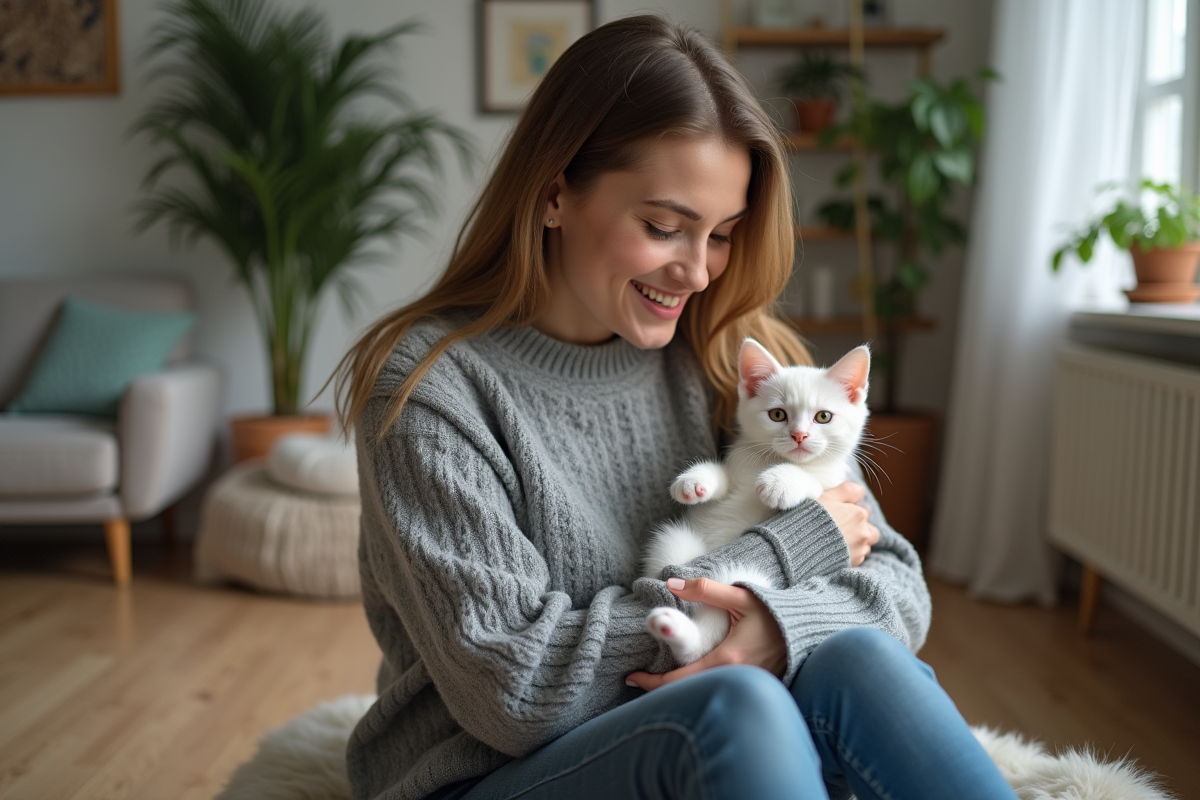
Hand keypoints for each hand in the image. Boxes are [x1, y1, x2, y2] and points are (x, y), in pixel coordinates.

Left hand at [626, 577, 786, 690]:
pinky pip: (722, 693)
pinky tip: (689, 682)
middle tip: (639, 680)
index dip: (652, 682)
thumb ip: (705, 589)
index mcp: (728, 659)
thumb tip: (671, 583)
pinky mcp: (756, 688)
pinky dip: (702, 690)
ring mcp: (748, 687)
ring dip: (681, 691)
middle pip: (689, 693)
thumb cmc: (774, 612)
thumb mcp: (740, 596)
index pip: (680, 680)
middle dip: (661, 689)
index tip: (632, 676)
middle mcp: (737, 679)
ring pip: (705, 694)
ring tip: (657, 680)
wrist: (809, 627)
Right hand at [818, 482, 878, 565]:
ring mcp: (860, 549)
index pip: (863, 508)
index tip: (837, 513)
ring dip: (856, 541)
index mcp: (858, 513)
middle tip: (839, 528)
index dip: (850, 510)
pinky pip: (858, 557)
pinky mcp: (854, 563)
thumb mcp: (826, 497)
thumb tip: (860, 491)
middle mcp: (864, 532)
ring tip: (836, 541)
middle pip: (868, 527)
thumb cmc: (810, 519)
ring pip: (865, 543)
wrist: (799, 547)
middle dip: (858, 527)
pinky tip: (834, 551)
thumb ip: (846, 490)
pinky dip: (850, 553)